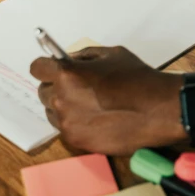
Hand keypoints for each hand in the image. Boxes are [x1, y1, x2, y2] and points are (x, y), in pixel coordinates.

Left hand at [31, 46, 186, 154]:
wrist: (157, 110)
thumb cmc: (137, 79)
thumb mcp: (111, 54)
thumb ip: (84, 56)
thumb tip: (69, 59)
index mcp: (67, 73)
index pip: (37, 68)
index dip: (46, 67)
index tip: (54, 68)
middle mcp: (62, 98)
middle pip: (43, 91)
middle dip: (56, 87)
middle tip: (77, 87)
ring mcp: (68, 122)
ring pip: (53, 112)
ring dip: (64, 106)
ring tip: (89, 104)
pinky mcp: (77, 140)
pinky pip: (66, 128)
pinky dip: (75, 123)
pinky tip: (96, 118)